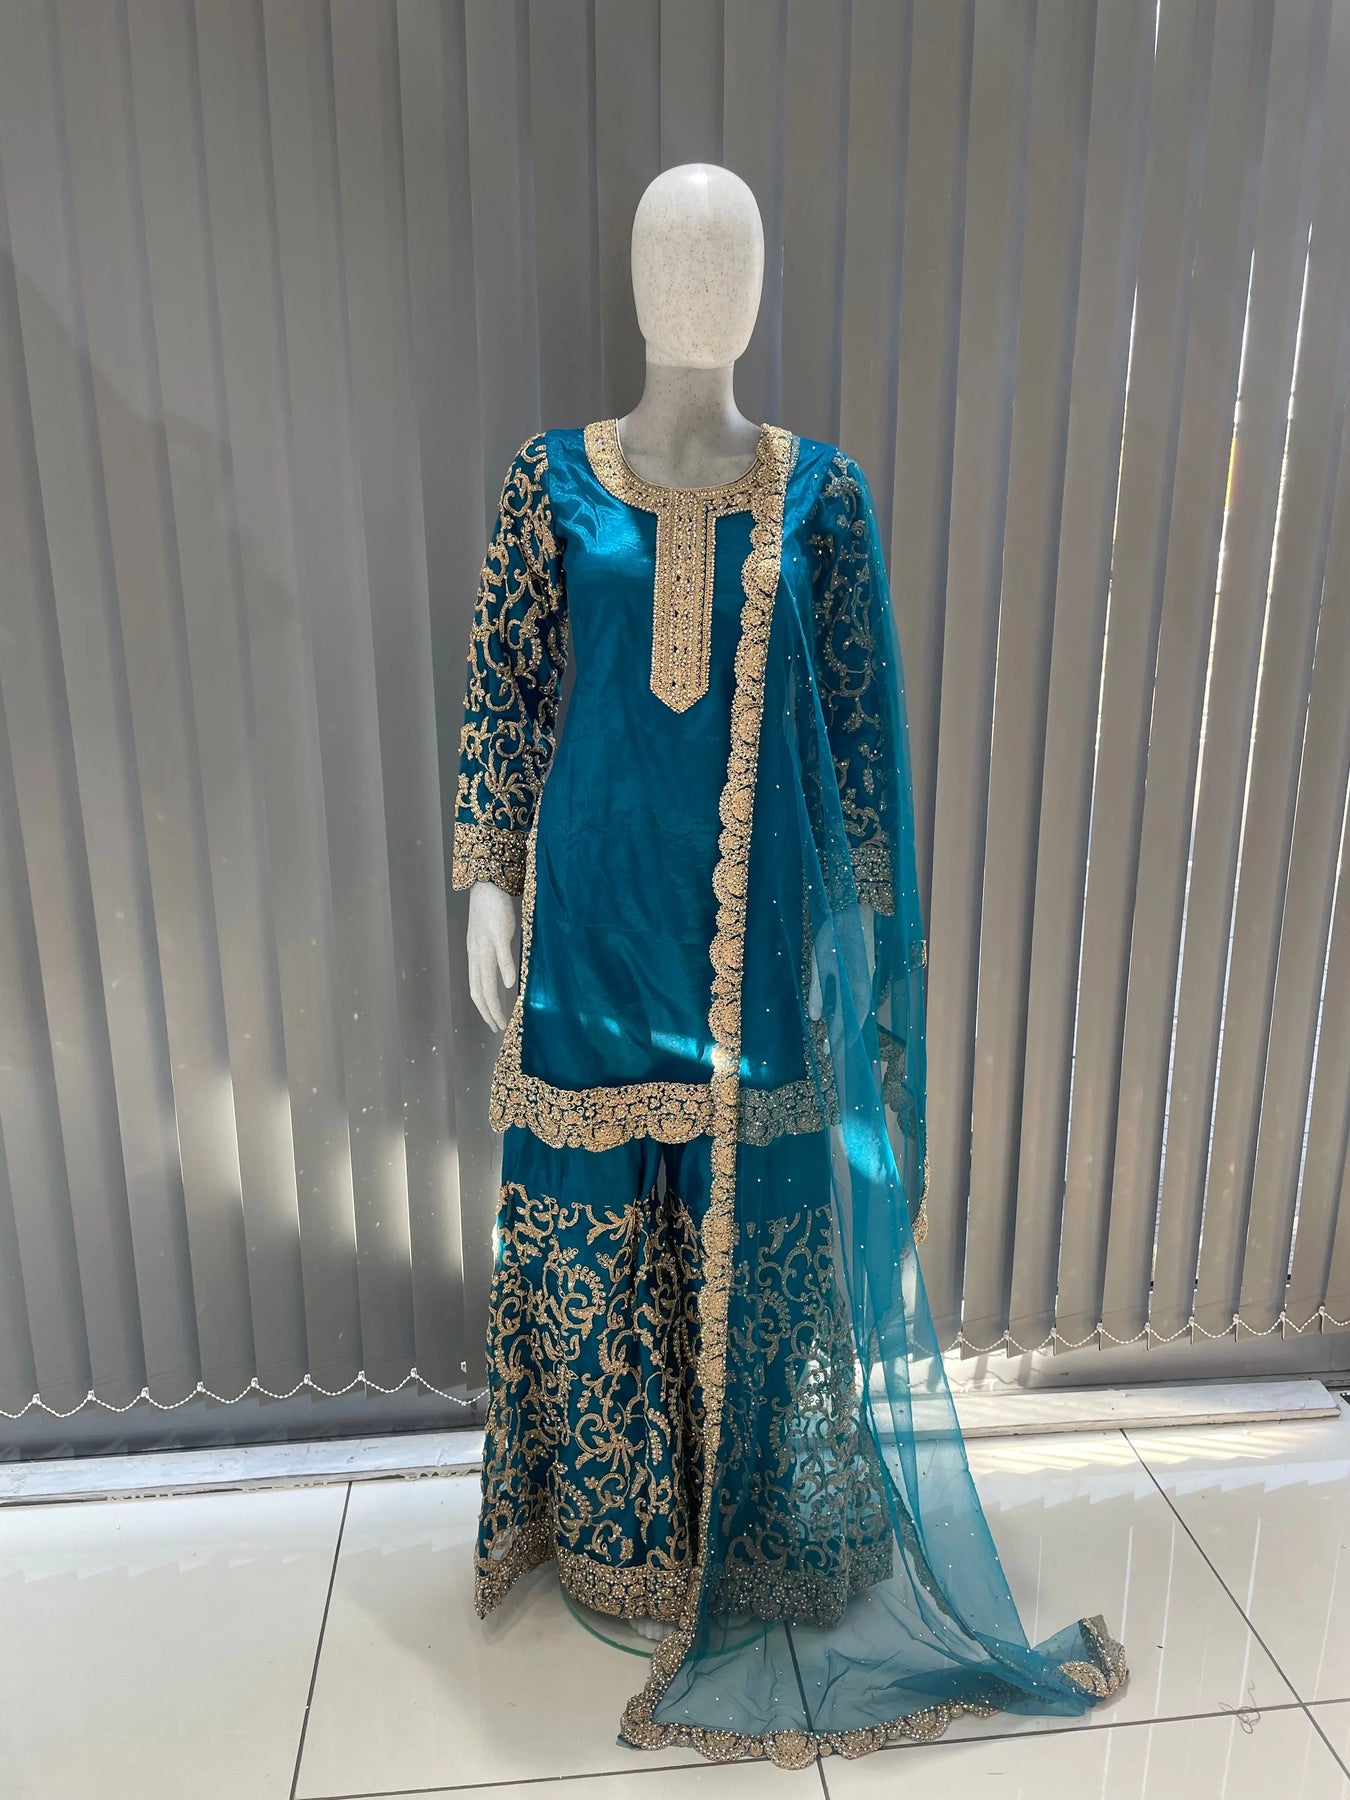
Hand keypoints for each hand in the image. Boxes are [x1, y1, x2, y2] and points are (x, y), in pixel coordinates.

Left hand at [466, 880, 518, 1030]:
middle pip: (480, 989)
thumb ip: (492, 958)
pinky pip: (501, 954)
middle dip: (488, 1012)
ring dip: (495, 1001)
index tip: (493, 1023)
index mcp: (474, 956)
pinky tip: (512, 985)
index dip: (483, 1009)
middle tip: (498, 1028)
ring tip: (504, 1017)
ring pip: (488, 978)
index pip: (476, 989)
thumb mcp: (487, 939)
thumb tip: (502, 978)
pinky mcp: (499, 932)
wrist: (487, 886)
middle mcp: (477, 953)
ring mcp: (487, 944)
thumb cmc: (490, 913)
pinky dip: (506, 971)